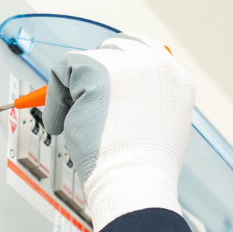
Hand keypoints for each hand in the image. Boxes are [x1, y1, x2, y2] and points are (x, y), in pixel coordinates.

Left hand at [44, 33, 197, 229]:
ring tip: (73, 126)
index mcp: (177, 78)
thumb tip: (112, 92)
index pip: (143, 50)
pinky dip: (55, 99)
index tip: (95, 85)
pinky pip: (62, 71)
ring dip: (74, 93)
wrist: (135, 183)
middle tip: (77, 103)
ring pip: (86, 62)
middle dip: (91, 74)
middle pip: (112, 48)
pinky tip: (63, 127)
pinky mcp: (97, 69)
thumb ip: (144, 102)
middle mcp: (157, 64)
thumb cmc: (143, 169)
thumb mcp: (159, 128)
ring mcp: (128, 64)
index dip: (115, 64)